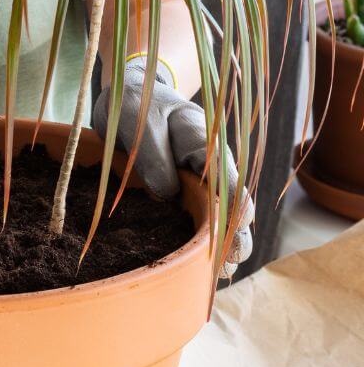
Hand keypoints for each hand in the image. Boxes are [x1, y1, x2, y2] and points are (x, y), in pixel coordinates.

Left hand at [93, 57, 253, 278]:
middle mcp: (210, 159)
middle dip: (235, 233)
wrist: (132, 91)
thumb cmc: (135, 103)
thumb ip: (153, 155)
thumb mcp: (139, 123)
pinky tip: (201, 265)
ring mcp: (201, 175)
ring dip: (222, 242)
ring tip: (220, 275)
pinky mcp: (187, 187)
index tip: (233, 232)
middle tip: (230, 263)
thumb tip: (167, 194)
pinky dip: (202, 237)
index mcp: (203, 138)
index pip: (226, 176)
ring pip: (220, 212)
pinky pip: (200, 213)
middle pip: (232, 199)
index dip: (232, 206)